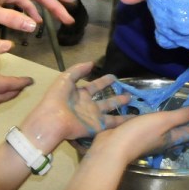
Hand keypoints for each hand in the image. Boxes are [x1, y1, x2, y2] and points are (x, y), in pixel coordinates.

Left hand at [16, 65, 130, 153]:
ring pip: (110, 110)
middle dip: (116, 96)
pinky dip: (124, 121)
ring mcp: (93, 116)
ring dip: (120, 106)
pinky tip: (134, 118)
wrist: (53, 119)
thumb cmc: (57, 97)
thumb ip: (79, 70)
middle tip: (128, 92)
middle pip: (105, 99)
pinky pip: (113, 123)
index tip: (114, 77)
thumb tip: (92, 63)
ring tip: (132, 101)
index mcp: (80, 94)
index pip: (95, 86)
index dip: (104, 81)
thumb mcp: (66, 78)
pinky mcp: (98, 126)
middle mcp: (88, 105)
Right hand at [89, 104, 188, 166]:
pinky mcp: (142, 136)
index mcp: (173, 138)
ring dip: (179, 122)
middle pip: (184, 134)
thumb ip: (180, 116)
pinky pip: (159, 130)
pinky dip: (164, 122)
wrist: (115, 146)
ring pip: (172, 132)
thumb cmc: (141, 132)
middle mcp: (165, 141)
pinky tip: (158, 118)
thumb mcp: (162, 121)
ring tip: (181, 113)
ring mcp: (154, 140)